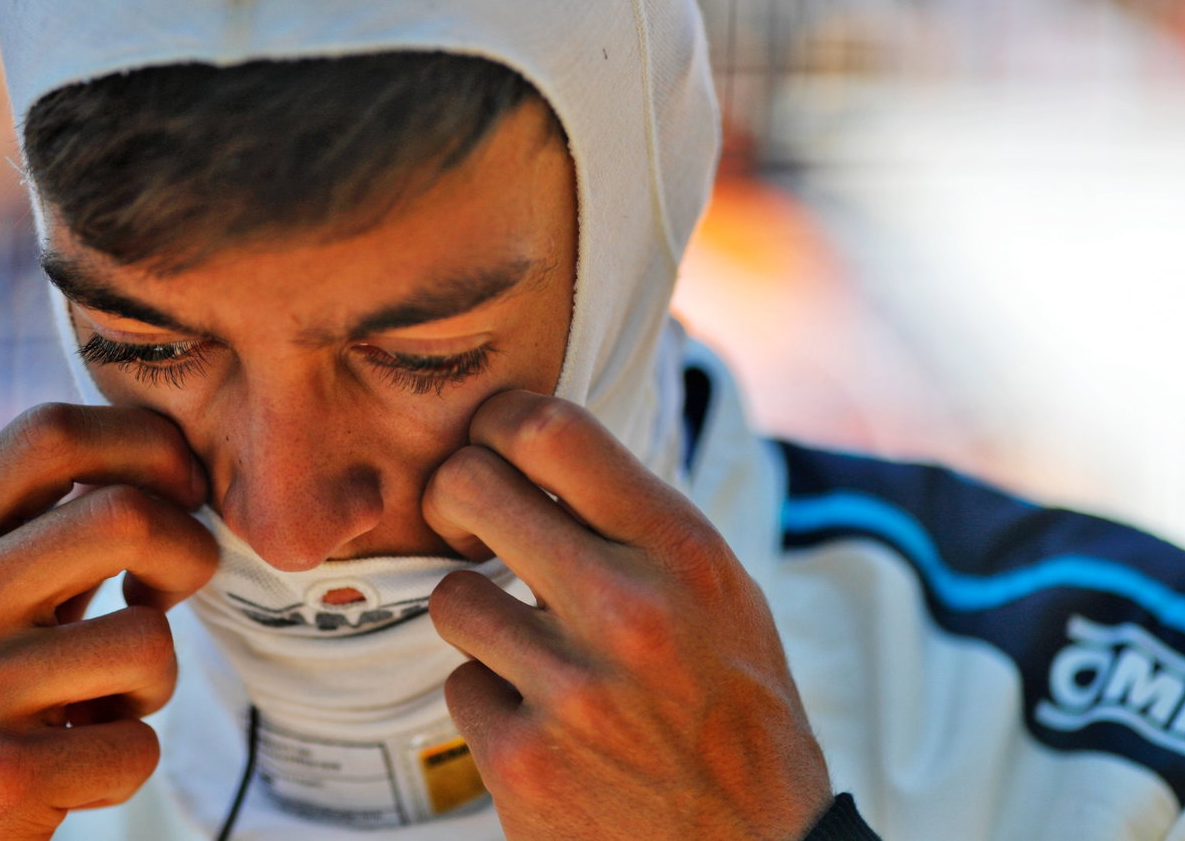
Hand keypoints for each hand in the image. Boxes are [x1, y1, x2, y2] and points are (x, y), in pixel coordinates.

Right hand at [0, 404, 216, 839]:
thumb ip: (29, 540)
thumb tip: (150, 473)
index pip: (51, 433)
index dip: (146, 445)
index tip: (178, 492)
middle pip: (126, 515)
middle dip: (189, 552)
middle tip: (168, 593)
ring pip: (149, 641)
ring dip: (153, 685)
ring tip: (101, 706)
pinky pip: (136, 749)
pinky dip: (124, 766)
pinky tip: (69, 772)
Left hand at [424, 391, 829, 839]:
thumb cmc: (733, 709)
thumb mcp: (718, 591)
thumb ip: (634, 520)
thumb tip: (533, 445)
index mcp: (682, 550)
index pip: (549, 427)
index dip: (495, 422)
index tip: (490, 447)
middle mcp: (625, 608)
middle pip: (468, 486)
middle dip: (454, 500)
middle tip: (469, 528)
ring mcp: (568, 688)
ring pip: (451, 598)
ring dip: (481, 622)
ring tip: (535, 652)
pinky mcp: (520, 761)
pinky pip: (460, 688)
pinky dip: (493, 704)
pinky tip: (547, 724)